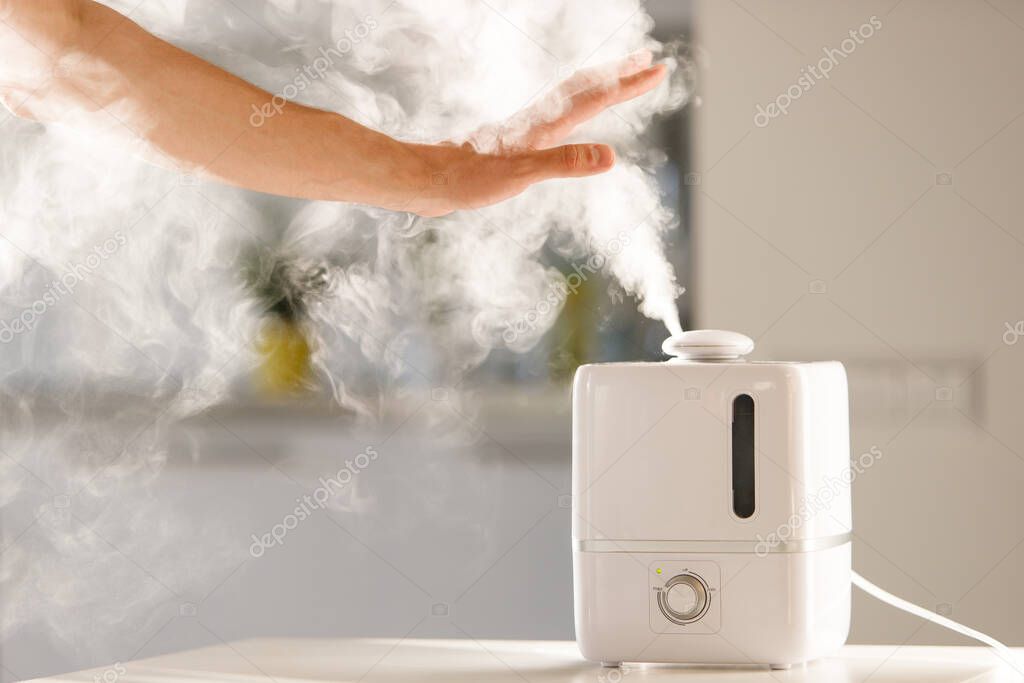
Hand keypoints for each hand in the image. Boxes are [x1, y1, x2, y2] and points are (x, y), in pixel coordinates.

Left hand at [400, 50, 666, 216]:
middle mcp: (537, 123)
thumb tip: (611, 156)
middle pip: (585, 89)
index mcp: (544, 127)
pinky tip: (570, 119)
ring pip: (570, 99)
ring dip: (598, 87)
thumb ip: (564, 163)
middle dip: (619, 76)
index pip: (595, 99)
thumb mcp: (520, 176)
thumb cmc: (469, 181)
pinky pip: (556, 117)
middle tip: (649, 62)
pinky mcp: (514, 144)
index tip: (658, 69)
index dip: (627, 85)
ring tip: (617, 81)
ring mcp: (525, 132)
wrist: (427, 181)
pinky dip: (575, 108)